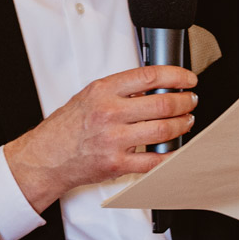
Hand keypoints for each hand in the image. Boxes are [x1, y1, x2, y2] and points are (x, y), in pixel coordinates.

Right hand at [4, 65, 197, 213]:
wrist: (47, 156)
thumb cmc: (67, 127)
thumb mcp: (89, 96)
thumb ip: (119, 90)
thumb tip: (154, 86)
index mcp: (103, 91)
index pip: (149, 76)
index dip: (176, 75)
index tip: (188, 79)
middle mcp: (109, 113)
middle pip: (162, 104)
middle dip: (185, 102)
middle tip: (191, 101)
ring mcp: (114, 139)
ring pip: (163, 130)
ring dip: (183, 125)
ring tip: (187, 121)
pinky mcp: (117, 163)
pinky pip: (154, 160)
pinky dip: (171, 156)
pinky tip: (177, 150)